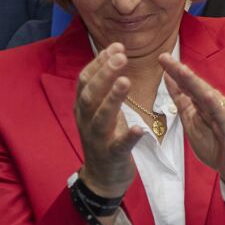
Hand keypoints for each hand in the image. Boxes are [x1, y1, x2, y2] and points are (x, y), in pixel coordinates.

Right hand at [74, 43, 142, 199]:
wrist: (102, 177)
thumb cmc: (106, 136)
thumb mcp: (101, 109)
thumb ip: (105, 85)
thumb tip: (113, 53)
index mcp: (84, 108)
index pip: (85, 80)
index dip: (99, 63)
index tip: (116, 46)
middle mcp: (86, 120)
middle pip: (90, 94)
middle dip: (104, 74)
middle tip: (121, 56)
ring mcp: (97, 139)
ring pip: (101, 117)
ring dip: (113, 99)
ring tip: (126, 81)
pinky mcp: (112, 156)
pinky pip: (119, 146)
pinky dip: (128, 137)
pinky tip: (139, 127)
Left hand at [159, 54, 224, 189]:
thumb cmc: (216, 143)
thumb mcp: (192, 121)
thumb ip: (182, 101)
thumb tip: (169, 80)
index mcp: (203, 103)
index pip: (187, 85)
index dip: (174, 72)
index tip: (161, 58)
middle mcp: (214, 103)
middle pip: (195, 85)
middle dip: (180, 71)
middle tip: (164, 57)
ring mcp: (223, 113)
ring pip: (206, 95)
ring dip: (195, 82)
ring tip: (181, 70)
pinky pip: (221, 114)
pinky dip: (213, 104)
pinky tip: (206, 94)